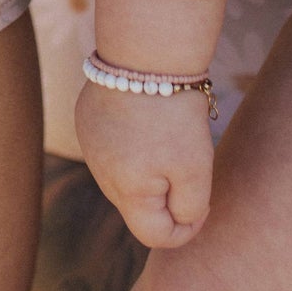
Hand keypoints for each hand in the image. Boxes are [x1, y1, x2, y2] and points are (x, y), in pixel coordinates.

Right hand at [74, 80, 212, 248]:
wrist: (144, 53)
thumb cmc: (174, 115)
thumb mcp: (196, 170)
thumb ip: (189, 209)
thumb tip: (180, 221)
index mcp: (126, 192)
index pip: (155, 236)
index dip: (187, 230)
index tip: (205, 202)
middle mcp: (100, 173)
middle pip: (138, 207)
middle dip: (166, 196)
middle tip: (189, 162)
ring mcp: (89, 144)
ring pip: (123, 177)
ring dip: (148, 170)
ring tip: (166, 136)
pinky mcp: (86, 119)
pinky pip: (111, 147)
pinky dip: (130, 144)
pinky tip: (145, 118)